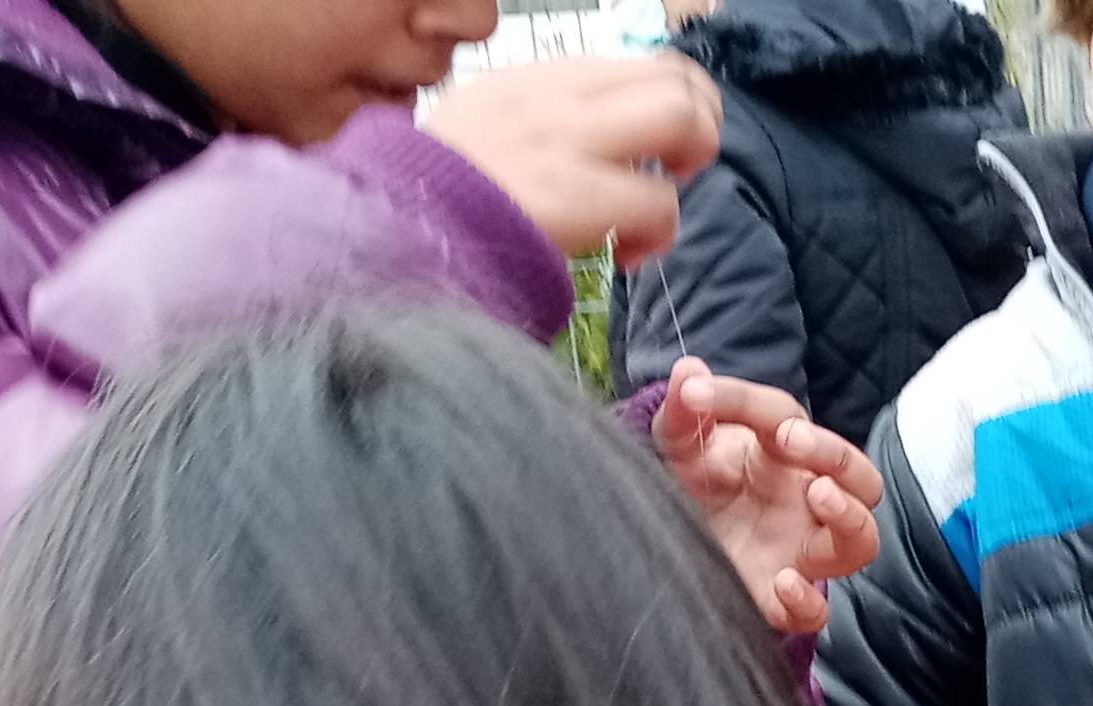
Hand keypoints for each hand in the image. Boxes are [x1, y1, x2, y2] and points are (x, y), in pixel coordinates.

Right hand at [417, 55, 718, 256]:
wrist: (392, 234)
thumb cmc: (433, 201)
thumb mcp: (480, 132)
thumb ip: (538, 125)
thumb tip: (594, 142)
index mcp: (535, 82)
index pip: (636, 64)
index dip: (671, 101)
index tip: (658, 146)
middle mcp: (556, 96)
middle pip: (675, 76)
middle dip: (700, 124)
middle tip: (677, 172)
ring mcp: (567, 140)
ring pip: (681, 116)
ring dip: (689, 164)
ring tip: (654, 212)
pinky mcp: (573, 194)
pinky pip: (659, 202)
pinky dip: (658, 235)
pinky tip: (626, 255)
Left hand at [651, 359, 883, 631]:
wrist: (667, 541)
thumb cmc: (691, 482)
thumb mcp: (677, 441)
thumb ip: (683, 410)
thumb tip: (687, 370)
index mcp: (783, 453)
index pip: (782, 416)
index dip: (743, 401)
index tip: (697, 396)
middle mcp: (806, 501)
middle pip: (860, 478)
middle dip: (835, 453)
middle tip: (791, 439)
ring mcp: (801, 551)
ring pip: (861, 540)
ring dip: (849, 515)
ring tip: (819, 494)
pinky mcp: (779, 600)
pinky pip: (817, 612)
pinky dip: (807, 600)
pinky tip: (783, 580)